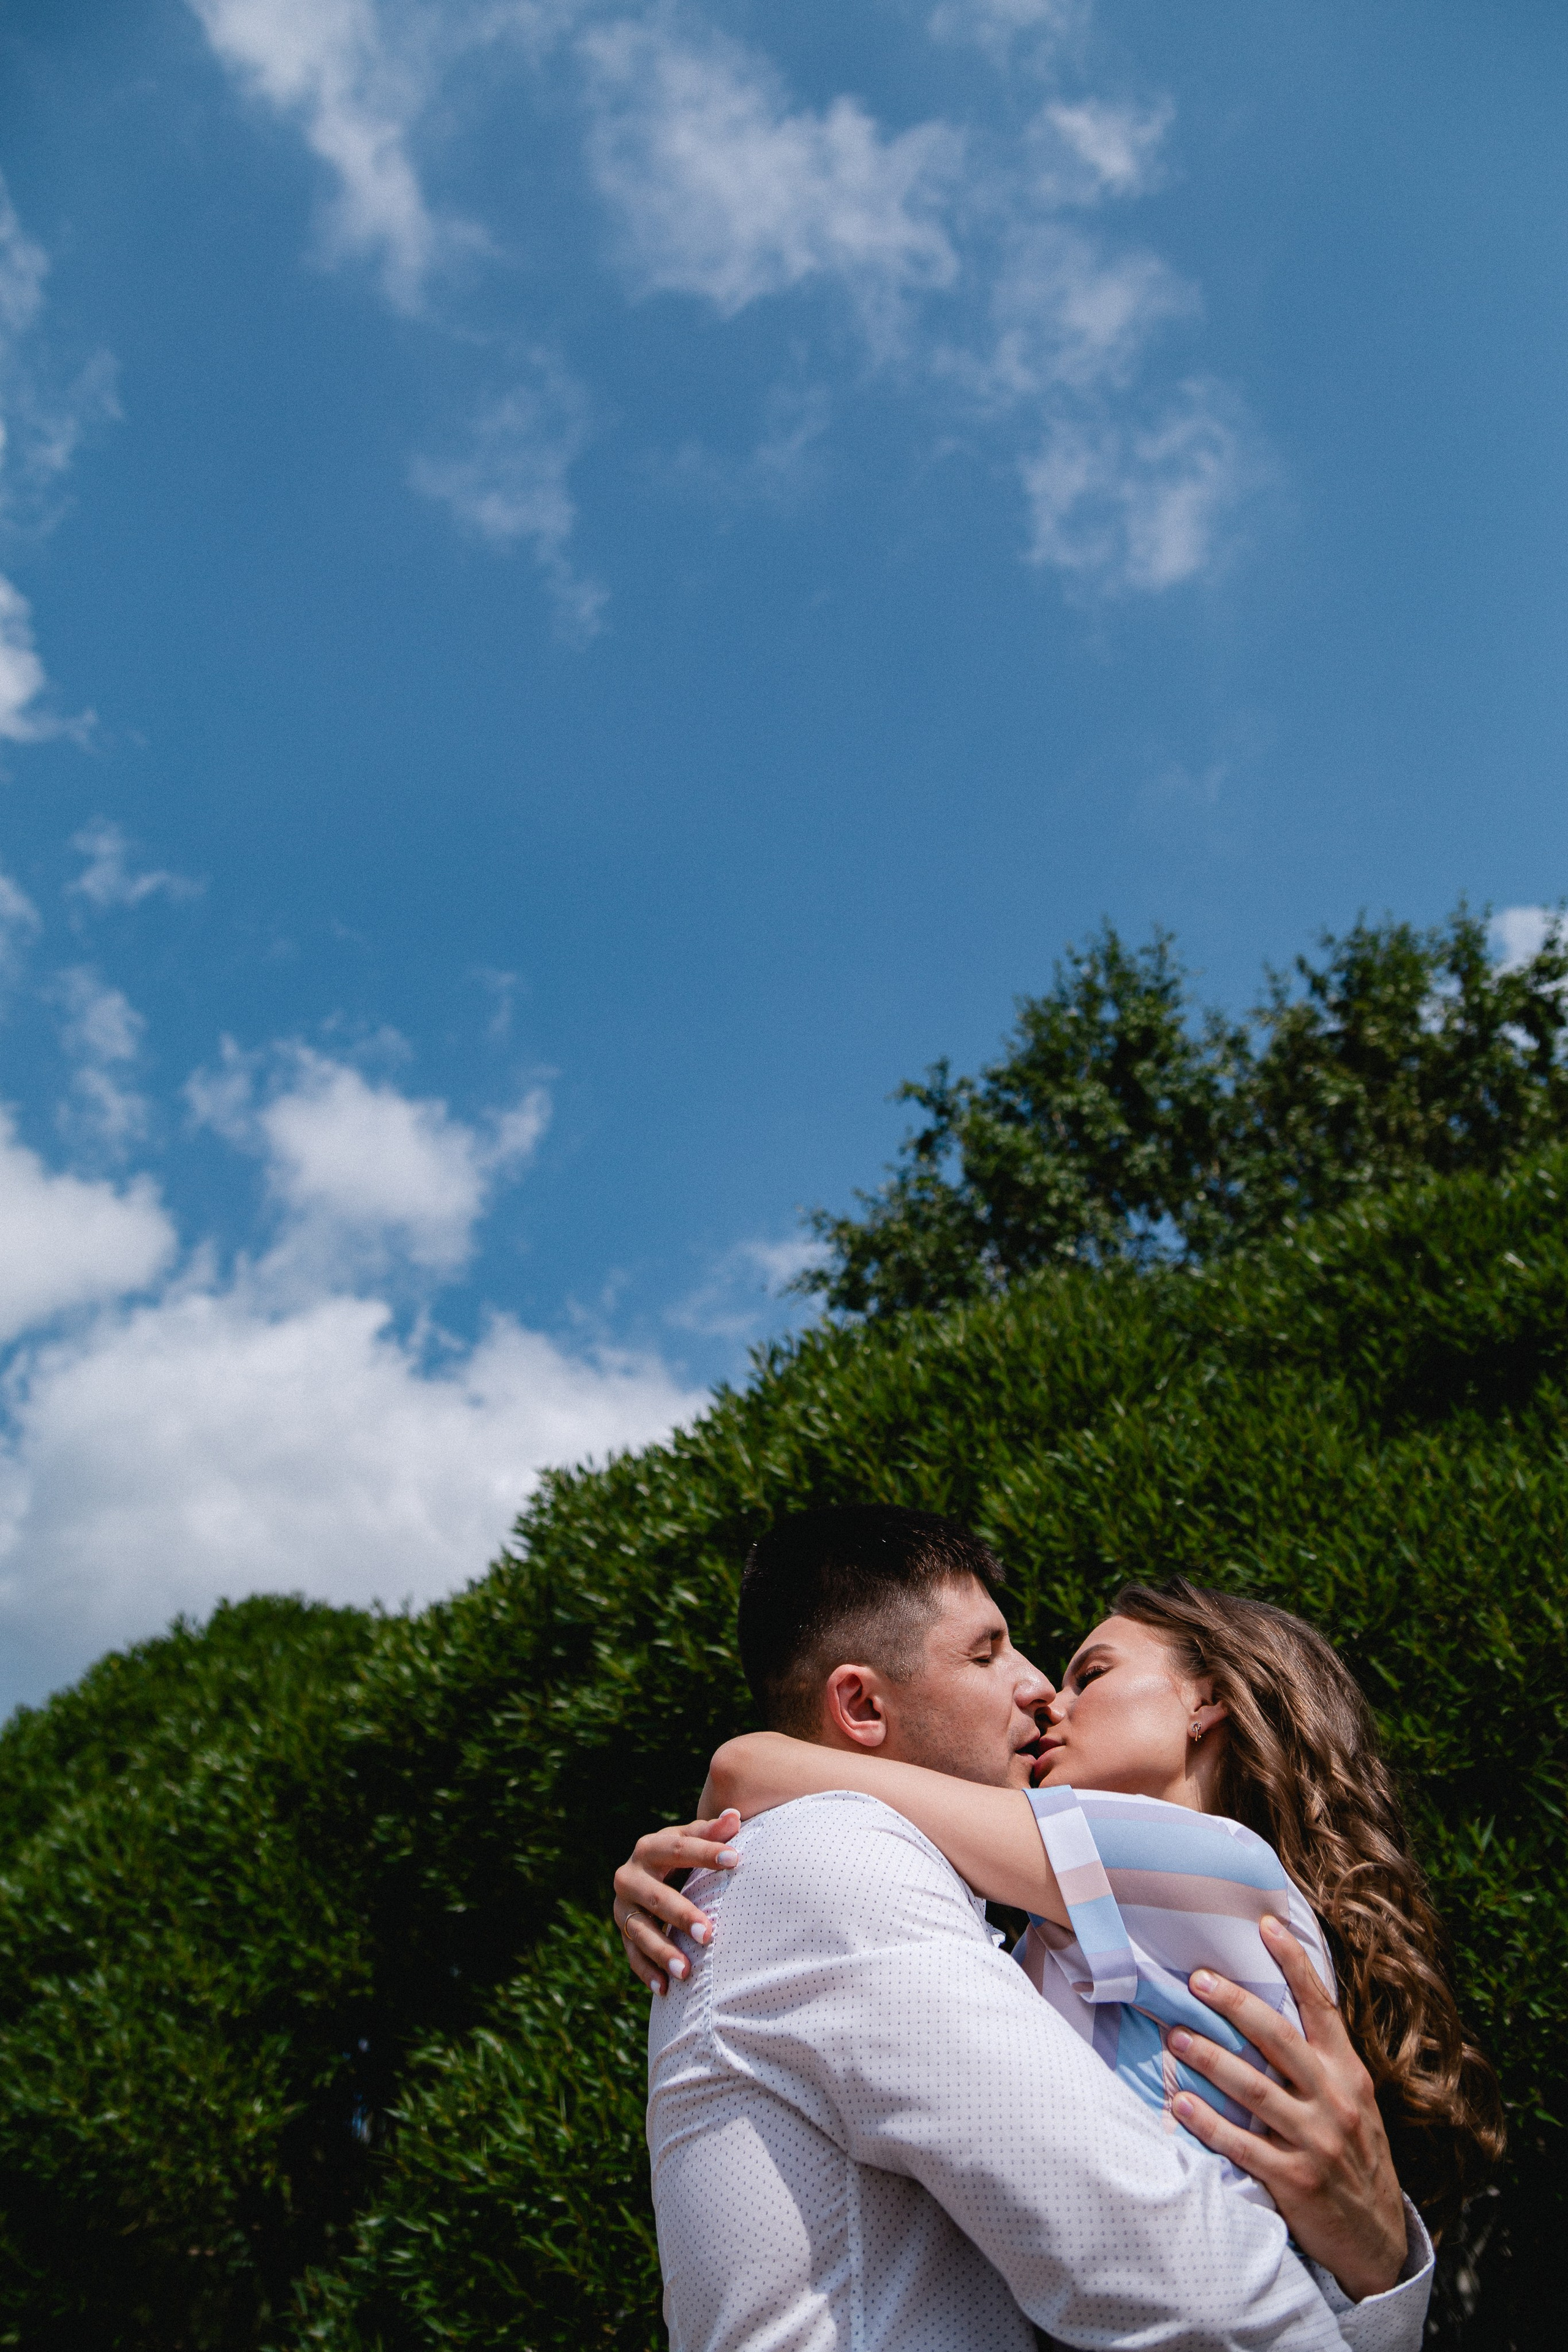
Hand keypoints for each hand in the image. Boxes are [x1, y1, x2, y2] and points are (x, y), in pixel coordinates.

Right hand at [612, 1810, 741, 1994]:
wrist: (649, 1874)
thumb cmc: (681, 1856)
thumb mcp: (691, 1840)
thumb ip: (712, 1832)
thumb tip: (734, 1815)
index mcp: (650, 1847)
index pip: (679, 1849)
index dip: (707, 1853)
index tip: (736, 1860)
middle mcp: (630, 1875)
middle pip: (656, 1896)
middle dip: (681, 1915)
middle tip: (709, 1933)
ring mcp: (623, 1906)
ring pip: (640, 1930)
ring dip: (662, 1951)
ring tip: (686, 1971)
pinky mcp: (622, 1930)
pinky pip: (632, 1954)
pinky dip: (647, 1972)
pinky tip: (664, 1990)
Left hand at [1167, 1914, 1406, 2301]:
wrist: (1377, 2238)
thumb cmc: (1354, 2154)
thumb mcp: (1352, 2101)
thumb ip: (1319, 2061)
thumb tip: (1268, 2009)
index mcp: (1349, 2074)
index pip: (1322, 2008)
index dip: (1295, 1964)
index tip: (1267, 1924)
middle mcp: (1336, 2100)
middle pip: (1280, 2039)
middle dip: (1236, 2005)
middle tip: (1198, 1980)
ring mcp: (1317, 2141)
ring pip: (1255, 2089)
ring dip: (1210, 2059)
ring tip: (1174, 2036)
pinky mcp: (1296, 2180)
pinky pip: (1243, 2145)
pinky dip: (1209, 2123)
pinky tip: (1180, 2103)